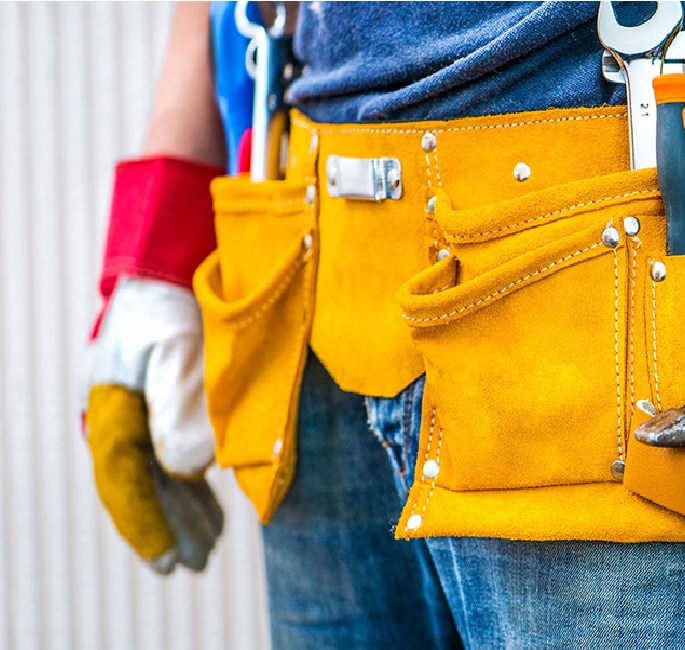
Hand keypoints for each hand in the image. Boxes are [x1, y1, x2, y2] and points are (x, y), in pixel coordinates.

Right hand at [86, 277, 222, 573]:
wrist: (176, 264)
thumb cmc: (176, 301)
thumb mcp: (178, 347)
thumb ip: (181, 406)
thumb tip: (186, 468)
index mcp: (112, 404)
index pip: (123, 479)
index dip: (145, 521)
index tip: (167, 556)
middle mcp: (120, 413)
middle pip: (140, 483)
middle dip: (165, 526)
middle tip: (191, 564)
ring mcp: (139, 409)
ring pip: (157, 474)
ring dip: (180, 510)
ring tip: (206, 545)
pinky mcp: (164, 403)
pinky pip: (170, 455)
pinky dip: (189, 485)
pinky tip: (208, 506)